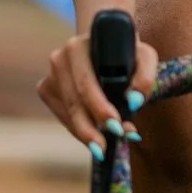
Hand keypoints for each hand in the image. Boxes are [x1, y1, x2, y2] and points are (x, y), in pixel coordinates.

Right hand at [38, 27, 159, 150]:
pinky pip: (63, 116)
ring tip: (104, 147)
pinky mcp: (46, 89)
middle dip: (90, 129)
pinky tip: (93, 134)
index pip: (86, 83)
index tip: (116, 126)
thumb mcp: (145, 57)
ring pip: (67, 113)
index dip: (99, 107)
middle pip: (74, 102)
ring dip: (86, 133)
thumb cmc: (127, 52)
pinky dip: (78, 129)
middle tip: (104, 149)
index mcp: (79, 47)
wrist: (105, 43)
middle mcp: (59, 58)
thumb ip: (145, 77)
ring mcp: (50, 75)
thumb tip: (133, 102)